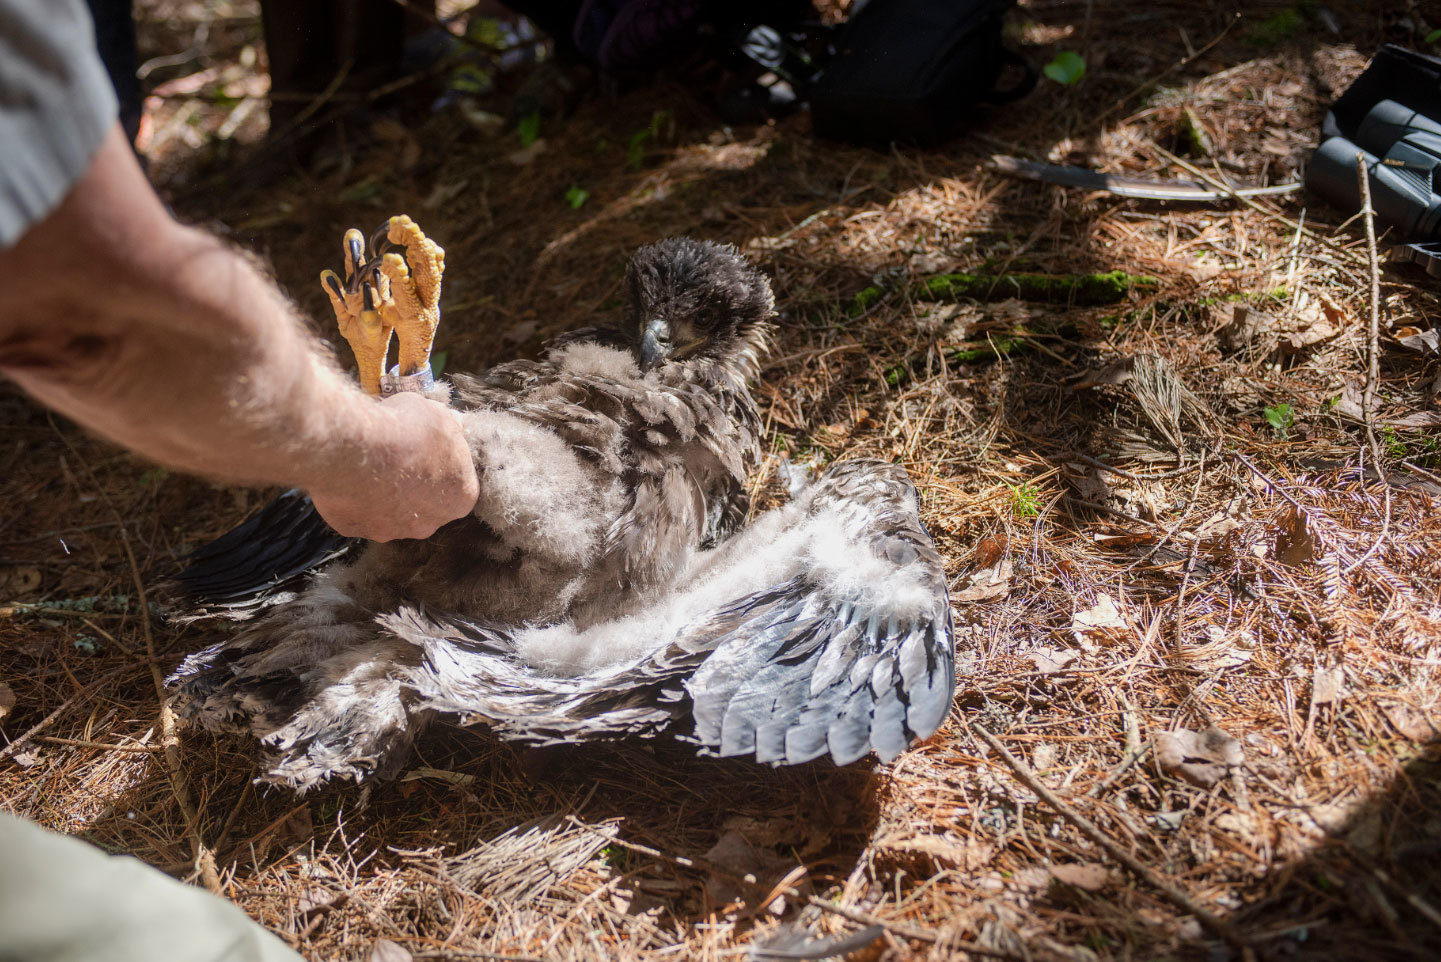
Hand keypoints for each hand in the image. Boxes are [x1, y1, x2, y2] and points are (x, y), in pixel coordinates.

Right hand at [307, 393, 478, 541]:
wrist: (358, 451)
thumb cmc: (406, 431)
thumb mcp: (439, 416)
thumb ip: (449, 428)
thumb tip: (452, 426)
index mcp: (462, 497)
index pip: (458, 486)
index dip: (442, 466)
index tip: (426, 450)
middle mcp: (432, 523)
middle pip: (426, 505)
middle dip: (414, 486)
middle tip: (398, 459)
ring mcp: (394, 531)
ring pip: (392, 513)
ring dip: (385, 495)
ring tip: (371, 467)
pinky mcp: (360, 531)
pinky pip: (360, 516)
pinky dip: (356, 500)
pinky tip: (350, 478)